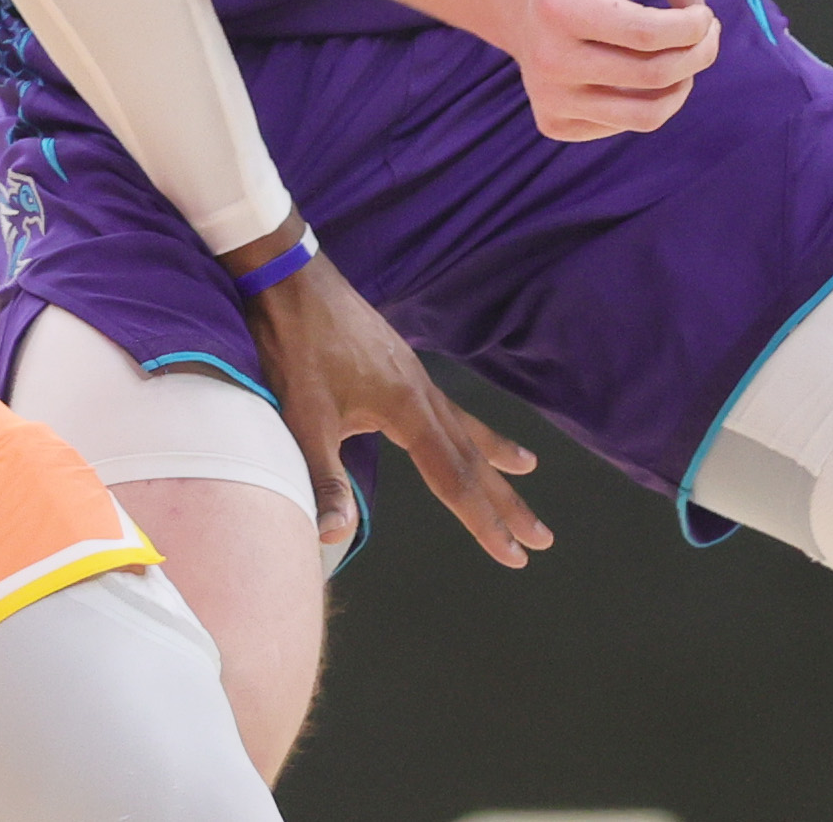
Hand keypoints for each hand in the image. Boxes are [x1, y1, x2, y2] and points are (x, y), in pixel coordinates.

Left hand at [233, 237, 551, 567]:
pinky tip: (463, 427)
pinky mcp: (399, 363)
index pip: (455, 479)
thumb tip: (333, 535)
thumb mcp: (303, 416)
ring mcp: (413, 374)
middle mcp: (422, 392)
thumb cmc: (295, 345)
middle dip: (506, 502)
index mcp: (408, 408)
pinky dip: (466, 424)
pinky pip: (445, 404)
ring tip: (528, 470)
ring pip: (464, 427)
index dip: (484, 522)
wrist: (290, 277)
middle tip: (542, 538)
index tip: (516, 555)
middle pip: (472, 457)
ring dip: (495, 460)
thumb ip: (324, 477)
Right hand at [491, 0, 718, 142]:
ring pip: (647, 116)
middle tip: (704, 33)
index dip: (694, 26)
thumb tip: (695, 7)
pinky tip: (639, 73)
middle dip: (699, 53)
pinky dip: (649, 101)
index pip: (648, 34)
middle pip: (655, 76)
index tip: (702, 11)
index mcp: (560, 5)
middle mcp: (547, 58)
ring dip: (682, 84)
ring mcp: (547, 96)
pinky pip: (626, 127)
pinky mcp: (552, 122)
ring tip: (681, 55)